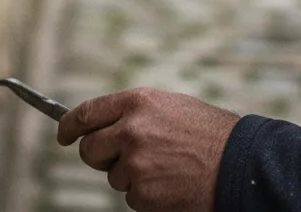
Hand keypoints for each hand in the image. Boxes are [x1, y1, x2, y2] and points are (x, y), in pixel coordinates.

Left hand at [57, 88, 238, 211]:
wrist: (238, 164)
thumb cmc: (206, 133)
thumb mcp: (168, 106)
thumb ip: (134, 112)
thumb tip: (103, 124)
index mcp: (136, 101)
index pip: (85, 113)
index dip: (68, 126)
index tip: (63, 134)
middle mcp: (130, 129)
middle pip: (89, 149)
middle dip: (98, 157)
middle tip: (116, 159)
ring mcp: (135, 163)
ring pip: (113, 176)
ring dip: (131, 176)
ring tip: (164, 168)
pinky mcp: (143, 193)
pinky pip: (131, 197)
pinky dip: (146, 196)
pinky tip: (170, 184)